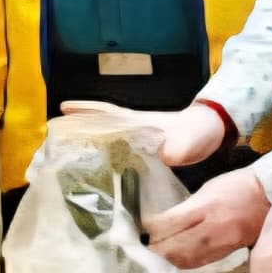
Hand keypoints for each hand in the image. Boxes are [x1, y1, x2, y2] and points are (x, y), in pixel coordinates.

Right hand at [57, 98, 222, 167]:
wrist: (214, 131)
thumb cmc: (196, 133)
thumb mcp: (182, 144)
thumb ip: (169, 151)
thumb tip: (157, 160)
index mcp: (137, 123)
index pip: (105, 114)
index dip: (84, 111)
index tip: (62, 109)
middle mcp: (135, 126)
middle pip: (101, 121)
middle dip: (79, 124)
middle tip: (57, 132)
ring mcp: (141, 135)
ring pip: (109, 133)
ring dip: (91, 136)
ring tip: (72, 149)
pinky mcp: (148, 146)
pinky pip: (121, 146)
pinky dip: (108, 150)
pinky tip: (104, 163)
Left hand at [145, 173, 270, 269]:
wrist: (270, 198)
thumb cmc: (237, 187)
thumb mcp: (207, 189)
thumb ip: (186, 207)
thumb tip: (162, 222)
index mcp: (207, 206)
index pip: (170, 223)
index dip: (150, 229)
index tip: (138, 228)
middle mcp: (213, 228)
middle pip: (174, 247)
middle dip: (154, 248)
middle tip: (141, 245)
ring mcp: (221, 243)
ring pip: (185, 260)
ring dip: (166, 259)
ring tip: (153, 254)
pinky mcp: (226, 253)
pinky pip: (198, 263)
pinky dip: (182, 263)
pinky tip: (172, 259)